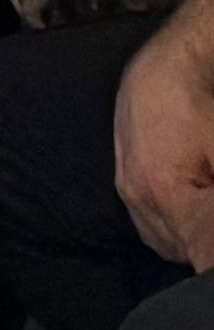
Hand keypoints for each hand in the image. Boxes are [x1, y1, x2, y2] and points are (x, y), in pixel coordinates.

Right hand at [121, 0, 213, 267]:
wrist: (167, 67)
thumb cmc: (202, 107)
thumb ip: (212, 209)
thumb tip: (210, 240)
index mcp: (165, 192)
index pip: (199, 253)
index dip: (210, 262)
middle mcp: (138, 196)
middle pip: (181, 251)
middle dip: (204, 246)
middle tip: (213, 218)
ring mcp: (127, 189)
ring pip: (165, 242)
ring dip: (191, 239)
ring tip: (206, 215)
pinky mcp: (124, 180)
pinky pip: (149, 224)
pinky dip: (174, 227)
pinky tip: (192, 209)